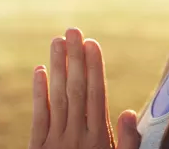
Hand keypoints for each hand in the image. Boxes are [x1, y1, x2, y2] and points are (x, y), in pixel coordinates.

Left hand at [28, 28, 140, 148]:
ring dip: (58, 67)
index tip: (92, 44)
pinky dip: (38, 92)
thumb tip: (130, 113)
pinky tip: (39, 70)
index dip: (94, 68)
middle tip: (73, 32)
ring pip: (57, 98)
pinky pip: (39, 116)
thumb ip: (128, 142)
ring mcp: (56, 141)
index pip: (96, 95)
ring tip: (57, 41)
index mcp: (99, 139)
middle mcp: (77, 136)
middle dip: (75, 59)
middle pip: (76, 90)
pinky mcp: (38, 148)